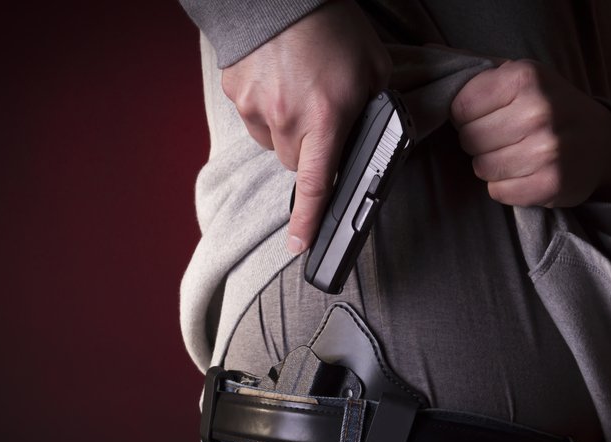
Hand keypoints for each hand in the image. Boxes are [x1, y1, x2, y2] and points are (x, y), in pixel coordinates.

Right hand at [221, 0, 390, 253]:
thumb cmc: (331, 25)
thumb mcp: (373, 68)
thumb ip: (374, 110)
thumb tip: (375, 137)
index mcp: (325, 118)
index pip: (316, 185)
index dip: (310, 222)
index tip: (301, 246)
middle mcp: (286, 120)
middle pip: (295, 164)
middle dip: (310, 151)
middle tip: (322, 117)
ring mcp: (255, 109)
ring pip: (273, 144)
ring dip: (287, 131)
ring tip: (299, 90)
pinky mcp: (235, 95)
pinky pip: (253, 119)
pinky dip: (266, 109)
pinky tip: (279, 81)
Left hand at [450, 59, 610, 207]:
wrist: (600, 143)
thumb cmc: (550, 106)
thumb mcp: (520, 76)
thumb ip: (476, 68)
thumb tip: (427, 51)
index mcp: (526, 78)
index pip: (460, 106)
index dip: (466, 115)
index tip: (485, 115)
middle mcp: (539, 112)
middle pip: (469, 139)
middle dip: (479, 141)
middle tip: (502, 137)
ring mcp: (547, 150)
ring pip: (481, 168)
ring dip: (491, 166)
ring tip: (514, 154)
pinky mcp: (551, 184)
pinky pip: (498, 192)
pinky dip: (505, 187)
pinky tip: (524, 173)